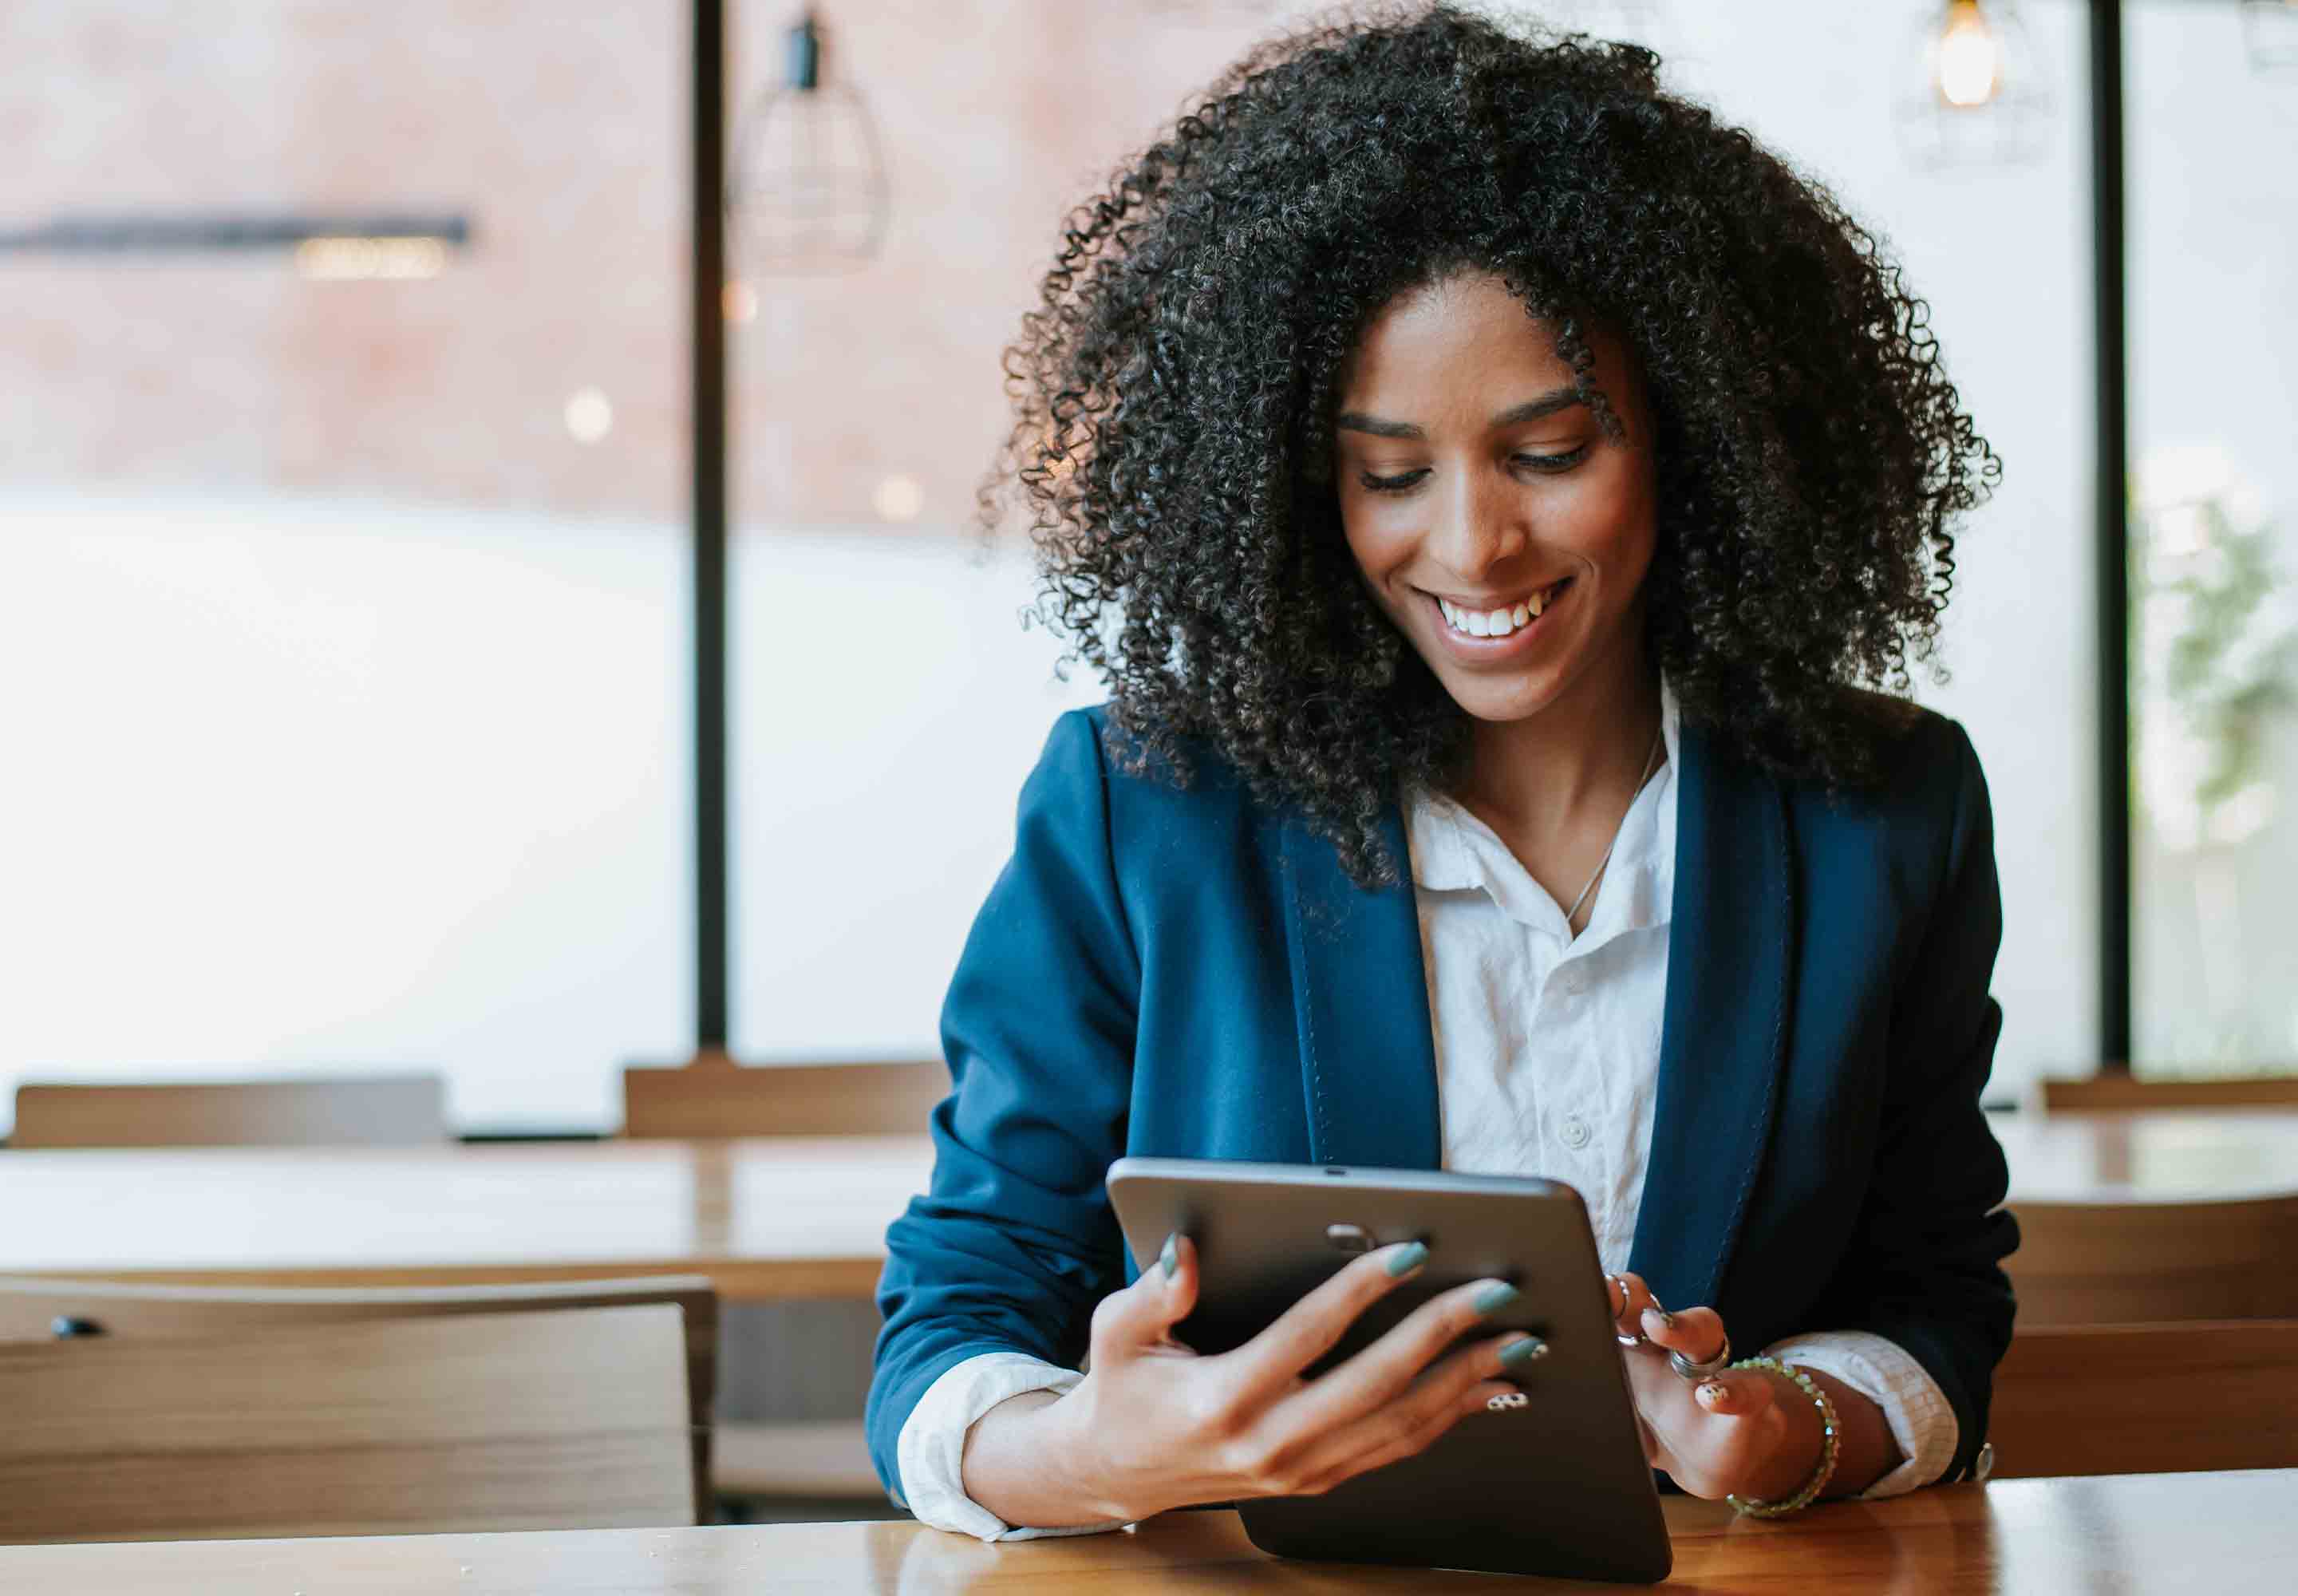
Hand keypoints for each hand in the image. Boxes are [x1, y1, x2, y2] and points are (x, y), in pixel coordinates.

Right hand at [961, 1235, 1539, 1525]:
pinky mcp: (1316, 1481)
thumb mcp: (1116, 1332)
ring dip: (1465, 1381)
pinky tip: (1487, 1387)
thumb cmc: (1123, 1388)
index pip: (1308, 1335)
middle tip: (1496, 1293)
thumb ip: (1153, 1292)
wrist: (1117, 1472)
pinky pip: (1395, 1448)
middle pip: (1376, 1385)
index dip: (1363, 1289)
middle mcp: (1268, 1442)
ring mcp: (1298, 1470)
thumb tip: (1185, 1251)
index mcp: (1222, 1397)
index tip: (1413, 1250)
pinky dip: (1450, 1416)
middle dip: (1443, 1334)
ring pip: (1399, 1424)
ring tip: (1516, 1339)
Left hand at [1604, 1271, 1821, 1502]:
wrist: (1708, 1465)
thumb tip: (1533, 1395)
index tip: (1584, 1289)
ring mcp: (1711, 1375)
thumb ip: (1593, 1396)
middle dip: (1634, 1299)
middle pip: (1656, 1310)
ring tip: (1658, 1326)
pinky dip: (1731, 1394)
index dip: (1606, 1297)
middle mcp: (1672, 1353)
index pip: (1624, 1310)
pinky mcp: (1747, 1408)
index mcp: (1638, 1352)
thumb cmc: (1656, 1431)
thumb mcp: (1623, 1413)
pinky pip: (1745, 1393)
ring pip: (1703, 1333)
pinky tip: (1712, 1399)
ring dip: (1681, 1325)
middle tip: (1600, 1295)